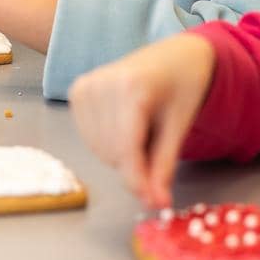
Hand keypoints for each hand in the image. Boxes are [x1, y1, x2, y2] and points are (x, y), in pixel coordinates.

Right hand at [68, 33, 217, 209]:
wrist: (173, 55)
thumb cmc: (182, 86)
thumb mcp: (180, 125)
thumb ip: (164, 165)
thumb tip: (157, 204)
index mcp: (131, 87)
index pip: (126, 149)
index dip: (138, 181)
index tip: (154, 202)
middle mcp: (100, 84)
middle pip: (112, 154)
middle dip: (136, 163)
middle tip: (158, 140)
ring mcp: (84, 86)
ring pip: (99, 150)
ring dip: (123, 153)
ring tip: (144, 126)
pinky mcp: (76, 91)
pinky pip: (90, 138)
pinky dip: (110, 142)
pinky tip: (126, 122)